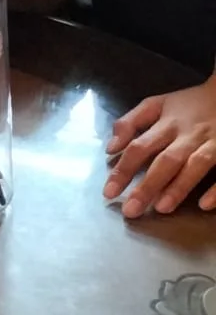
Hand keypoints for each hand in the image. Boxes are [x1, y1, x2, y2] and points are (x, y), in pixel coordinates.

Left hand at [103, 74, 215, 217]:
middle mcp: (188, 134)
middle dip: (147, 186)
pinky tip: (204, 205)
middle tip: (131, 210)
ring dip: (179, 187)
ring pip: (195, 165)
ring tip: (161, 208)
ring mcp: (213, 143)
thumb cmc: (189, 104)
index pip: (139, 147)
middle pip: (165, 160)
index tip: (108, 193)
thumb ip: (129, 123)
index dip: (123, 169)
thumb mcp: (156, 104)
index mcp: (167, 123)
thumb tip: (109, 149)